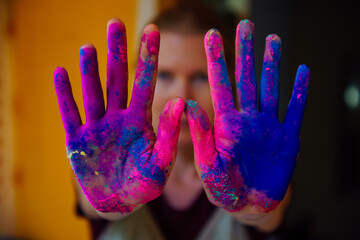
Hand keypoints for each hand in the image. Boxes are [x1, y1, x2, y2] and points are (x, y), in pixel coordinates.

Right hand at [54, 19, 183, 212]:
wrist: (118, 202)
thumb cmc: (143, 185)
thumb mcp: (161, 163)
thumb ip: (169, 134)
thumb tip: (182, 101)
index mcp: (140, 121)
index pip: (145, 83)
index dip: (149, 57)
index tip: (153, 30)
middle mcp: (118, 117)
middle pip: (117, 79)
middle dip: (117, 52)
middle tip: (115, 23)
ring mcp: (97, 126)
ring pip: (93, 92)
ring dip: (90, 70)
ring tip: (89, 47)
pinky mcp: (77, 140)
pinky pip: (70, 114)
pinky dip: (65, 95)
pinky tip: (60, 73)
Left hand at [185, 20, 309, 212]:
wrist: (248, 204)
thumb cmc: (223, 189)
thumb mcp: (208, 165)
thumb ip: (201, 136)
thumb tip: (188, 104)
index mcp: (226, 124)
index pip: (220, 85)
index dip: (216, 60)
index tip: (210, 35)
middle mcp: (247, 118)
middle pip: (246, 78)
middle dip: (245, 52)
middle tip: (245, 24)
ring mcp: (268, 126)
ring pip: (271, 87)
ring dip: (272, 64)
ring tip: (272, 39)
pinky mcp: (288, 137)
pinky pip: (296, 110)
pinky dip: (301, 92)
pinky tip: (303, 72)